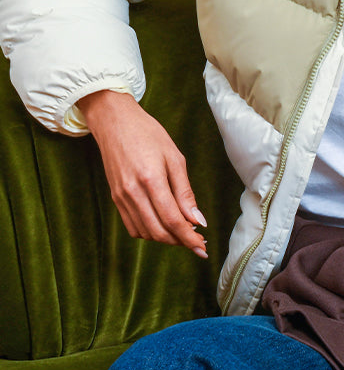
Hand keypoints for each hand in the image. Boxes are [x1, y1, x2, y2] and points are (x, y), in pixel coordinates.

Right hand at [78, 90, 207, 257]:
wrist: (115, 122)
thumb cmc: (149, 134)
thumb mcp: (175, 158)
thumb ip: (185, 192)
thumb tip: (197, 219)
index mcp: (151, 180)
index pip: (172, 220)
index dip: (189, 238)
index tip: (202, 248)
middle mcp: (133, 192)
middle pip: (158, 231)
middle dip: (179, 242)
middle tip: (196, 242)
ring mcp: (121, 197)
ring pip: (145, 232)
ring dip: (165, 238)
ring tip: (182, 233)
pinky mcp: (115, 198)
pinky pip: (132, 226)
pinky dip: (149, 232)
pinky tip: (162, 225)